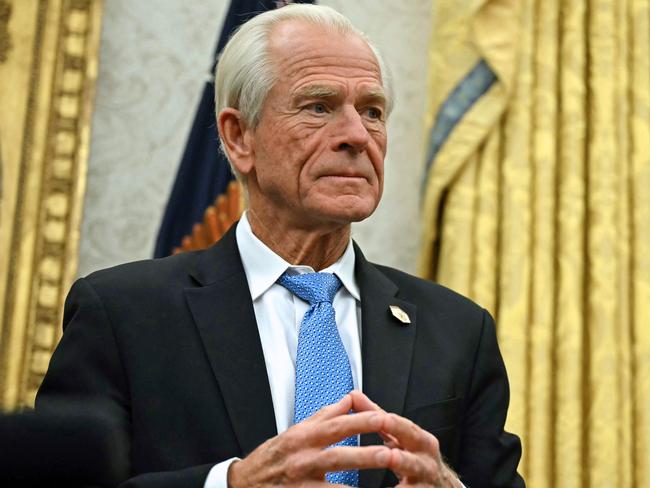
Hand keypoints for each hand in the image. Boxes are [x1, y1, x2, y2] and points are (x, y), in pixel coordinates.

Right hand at [227, 392, 390, 486]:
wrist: (244, 483)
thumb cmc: (273, 456)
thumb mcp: (295, 431)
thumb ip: (323, 416)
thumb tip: (348, 400)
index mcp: (303, 436)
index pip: (337, 425)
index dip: (362, 421)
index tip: (384, 418)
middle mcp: (302, 457)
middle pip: (339, 454)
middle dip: (367, 453)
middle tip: (392, 451)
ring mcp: (300, 481)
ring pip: (335, 482)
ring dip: (358, 480)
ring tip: (381, 475)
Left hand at [372, 399, 460, 486]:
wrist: (441, 485)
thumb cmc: (415, 455)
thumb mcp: (400, 435)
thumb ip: (377, 416)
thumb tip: (352, 396)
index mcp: (420, 441)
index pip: (408, 430)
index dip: (396, 425)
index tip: (383, 420)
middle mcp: (426, 462)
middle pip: (414, 459)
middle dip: (403, 458)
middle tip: (391, 457)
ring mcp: (425, 483)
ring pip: (415, 485)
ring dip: (405, 485)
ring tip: (395, 480)